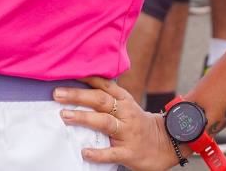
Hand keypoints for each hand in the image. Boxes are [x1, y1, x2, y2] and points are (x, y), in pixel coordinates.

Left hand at [55, 77, 178, 170]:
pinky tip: (85, 152)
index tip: (69, 73)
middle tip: (57, 94)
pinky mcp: (129, 152)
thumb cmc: (139, 124)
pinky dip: (98, 153)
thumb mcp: (128, 107)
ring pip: (105, 122)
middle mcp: (126, 114)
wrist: (168, 144)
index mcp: (125, 101)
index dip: (87, 78)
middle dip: (78, 96)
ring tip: (65, 116)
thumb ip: (109, 99)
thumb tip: (79, 90)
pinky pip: (112, 152)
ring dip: (84, 118)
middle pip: (101, 101)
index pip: (105, 86)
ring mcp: (128, 133)